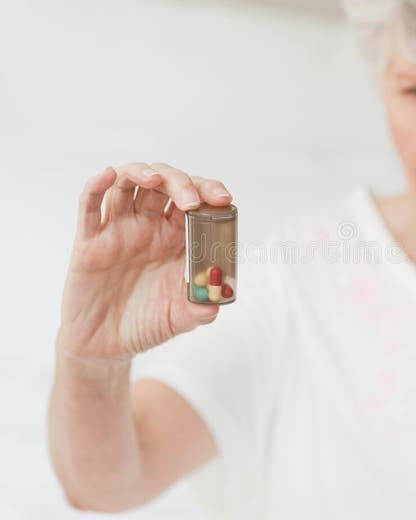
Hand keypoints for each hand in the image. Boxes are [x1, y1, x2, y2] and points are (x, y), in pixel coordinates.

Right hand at [56, 162, 232, 360]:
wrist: (104, 347)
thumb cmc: (143, 325)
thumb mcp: (177, 319)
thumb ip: (196, 310)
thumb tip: (215, 303)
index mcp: (175, 238)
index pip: (194, 201)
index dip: (208, 192)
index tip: (223, 199)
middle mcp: (148, 227)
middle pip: (164, 185)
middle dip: (181, 183)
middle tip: (191, 200)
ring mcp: (118, 229)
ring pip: (127, 183)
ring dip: (142, 173)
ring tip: (154, 179)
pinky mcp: (89, 241)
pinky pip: (89, 206)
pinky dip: (97, 186)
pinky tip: (108, 175)